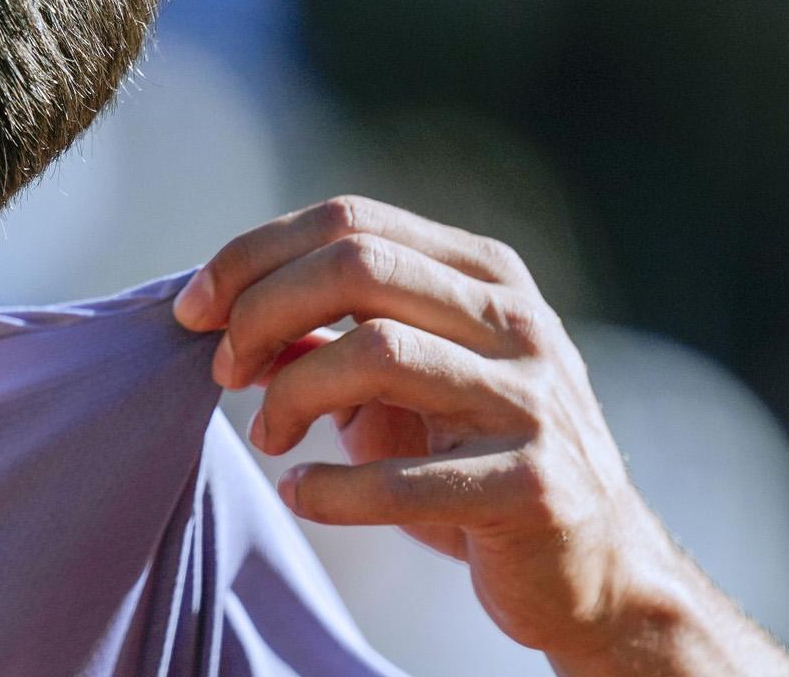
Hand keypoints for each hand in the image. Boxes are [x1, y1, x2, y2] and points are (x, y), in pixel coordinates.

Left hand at [172, 196, 788, 671]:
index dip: (255, 255)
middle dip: (261, 310)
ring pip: (375, 351)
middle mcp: (516, 322)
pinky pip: (400, 477)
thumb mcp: (403, 383)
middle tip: (222, 369)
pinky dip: (331, 488)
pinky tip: (304, 494)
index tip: (194, 308)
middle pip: (356, 265)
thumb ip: (326, 338)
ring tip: (267, 436)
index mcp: (485, 275)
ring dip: (292, 393)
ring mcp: (532, 401)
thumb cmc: (474, 459)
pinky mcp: (532, 486)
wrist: (594, 568)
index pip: (351, 220)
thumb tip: (223, 315)